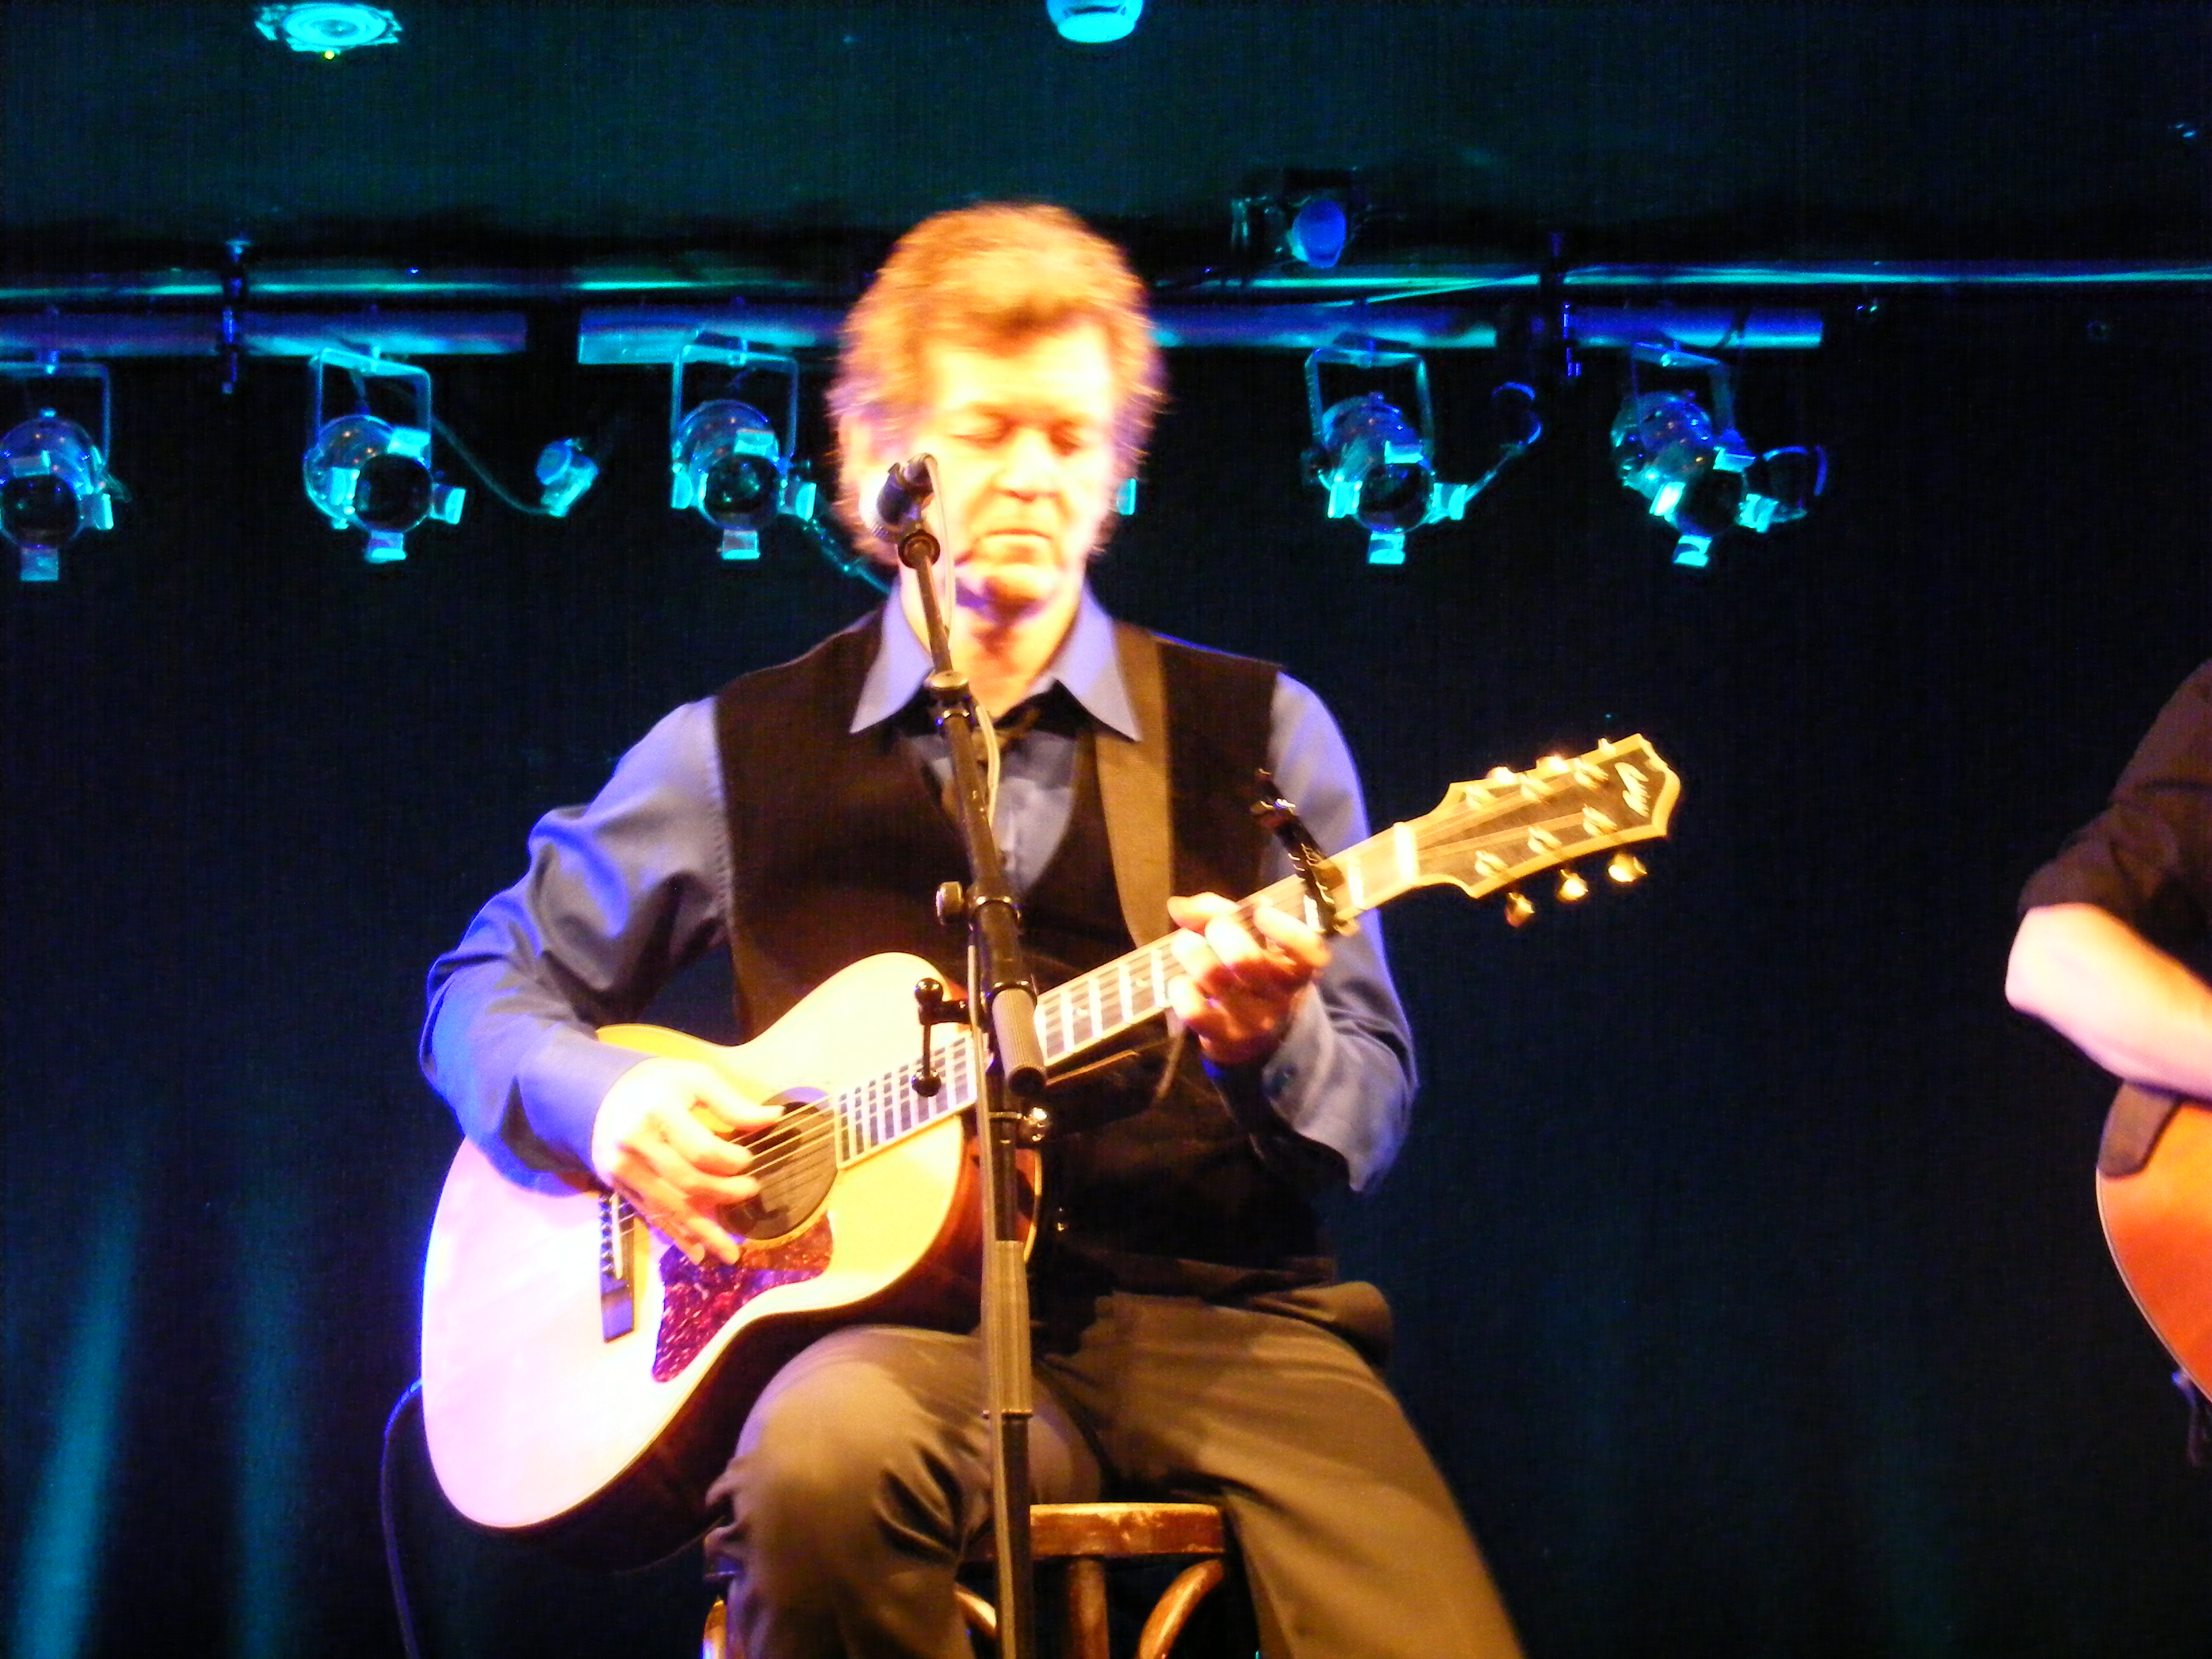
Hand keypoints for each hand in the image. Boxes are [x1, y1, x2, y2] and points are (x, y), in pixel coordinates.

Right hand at [589, 1056, 782, 1264]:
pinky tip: (697, 1252)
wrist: (599, 1094)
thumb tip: (774, 1119)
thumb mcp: (695, 1078)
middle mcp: (635, 1145)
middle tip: (752, 1193)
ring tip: (732, 1253)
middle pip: (687, 1183)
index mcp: (657, 1113)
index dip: (731, 1162)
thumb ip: (732, 1103)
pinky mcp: (618, 1187)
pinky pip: (651, 1215)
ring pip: (669, 1207)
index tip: (751, 1162)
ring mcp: (623, 1170)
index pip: (701, 1151)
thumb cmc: (657, 1083)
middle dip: (723, 1195)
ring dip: (703, 1232)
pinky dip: (676, 1235)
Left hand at [1164, 892, 1329, 1068]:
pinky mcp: (1224, 1039)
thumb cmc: (1254, 976)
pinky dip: (1181, 989)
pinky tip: (1183, 983)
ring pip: (1214, 977)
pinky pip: (1194, 1010)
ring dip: (1192, 951)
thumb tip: (1178, 906)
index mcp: (1297, 970)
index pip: (1309, 954)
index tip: (1260, 912)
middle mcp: (1280, 998)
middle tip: (1211, 927)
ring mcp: (1253, 1022)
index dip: (1285, 930)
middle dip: (1219, 931)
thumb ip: (1221, 914)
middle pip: (1245, 960)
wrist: (1256, 1039)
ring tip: (1185, 944)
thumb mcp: (1252, 942)